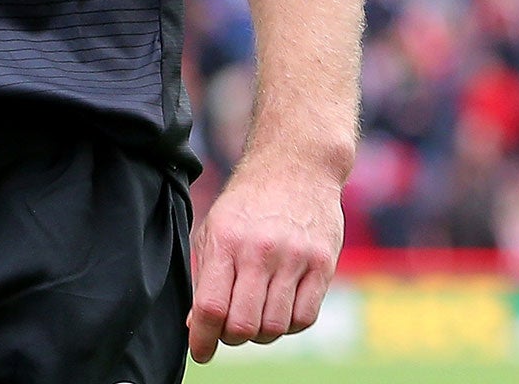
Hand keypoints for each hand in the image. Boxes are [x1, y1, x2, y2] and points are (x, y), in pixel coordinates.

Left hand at [187, 154, 345, 362]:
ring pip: (275, 327)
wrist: (295, 166)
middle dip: (231, 338)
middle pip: (244, 324)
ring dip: (260, 334)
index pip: (210, 305)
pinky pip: (305, 318)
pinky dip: (288, 325)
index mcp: (226, 241)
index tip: (200, 352)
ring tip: (254, 316)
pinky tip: (279, 310)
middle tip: (227, 330)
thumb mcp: (215, 228)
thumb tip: (196, 325)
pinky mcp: (323, 265)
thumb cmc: (248, 201)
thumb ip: (205, 275)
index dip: (202, 338)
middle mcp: (260, 251)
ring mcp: (295, 259)